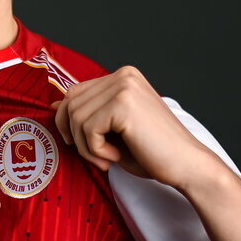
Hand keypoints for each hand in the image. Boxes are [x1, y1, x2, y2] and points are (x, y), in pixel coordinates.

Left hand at [50, 66, 218, 189]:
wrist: (186, 165)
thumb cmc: (152, 151)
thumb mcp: (113, 130)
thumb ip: (88, 114)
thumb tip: (54, 105)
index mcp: (123, 77)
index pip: (75, 92)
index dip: (69, 121)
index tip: (83, 145)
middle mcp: (123, 75)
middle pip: (71, 103)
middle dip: (76, 136)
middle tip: (97, 157)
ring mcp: (124, 86)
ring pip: (76, 117)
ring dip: (86, 146)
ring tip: (109, 158)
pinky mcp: (123, 104)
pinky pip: (88, 129)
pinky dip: (95, 150)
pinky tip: (116, 156)